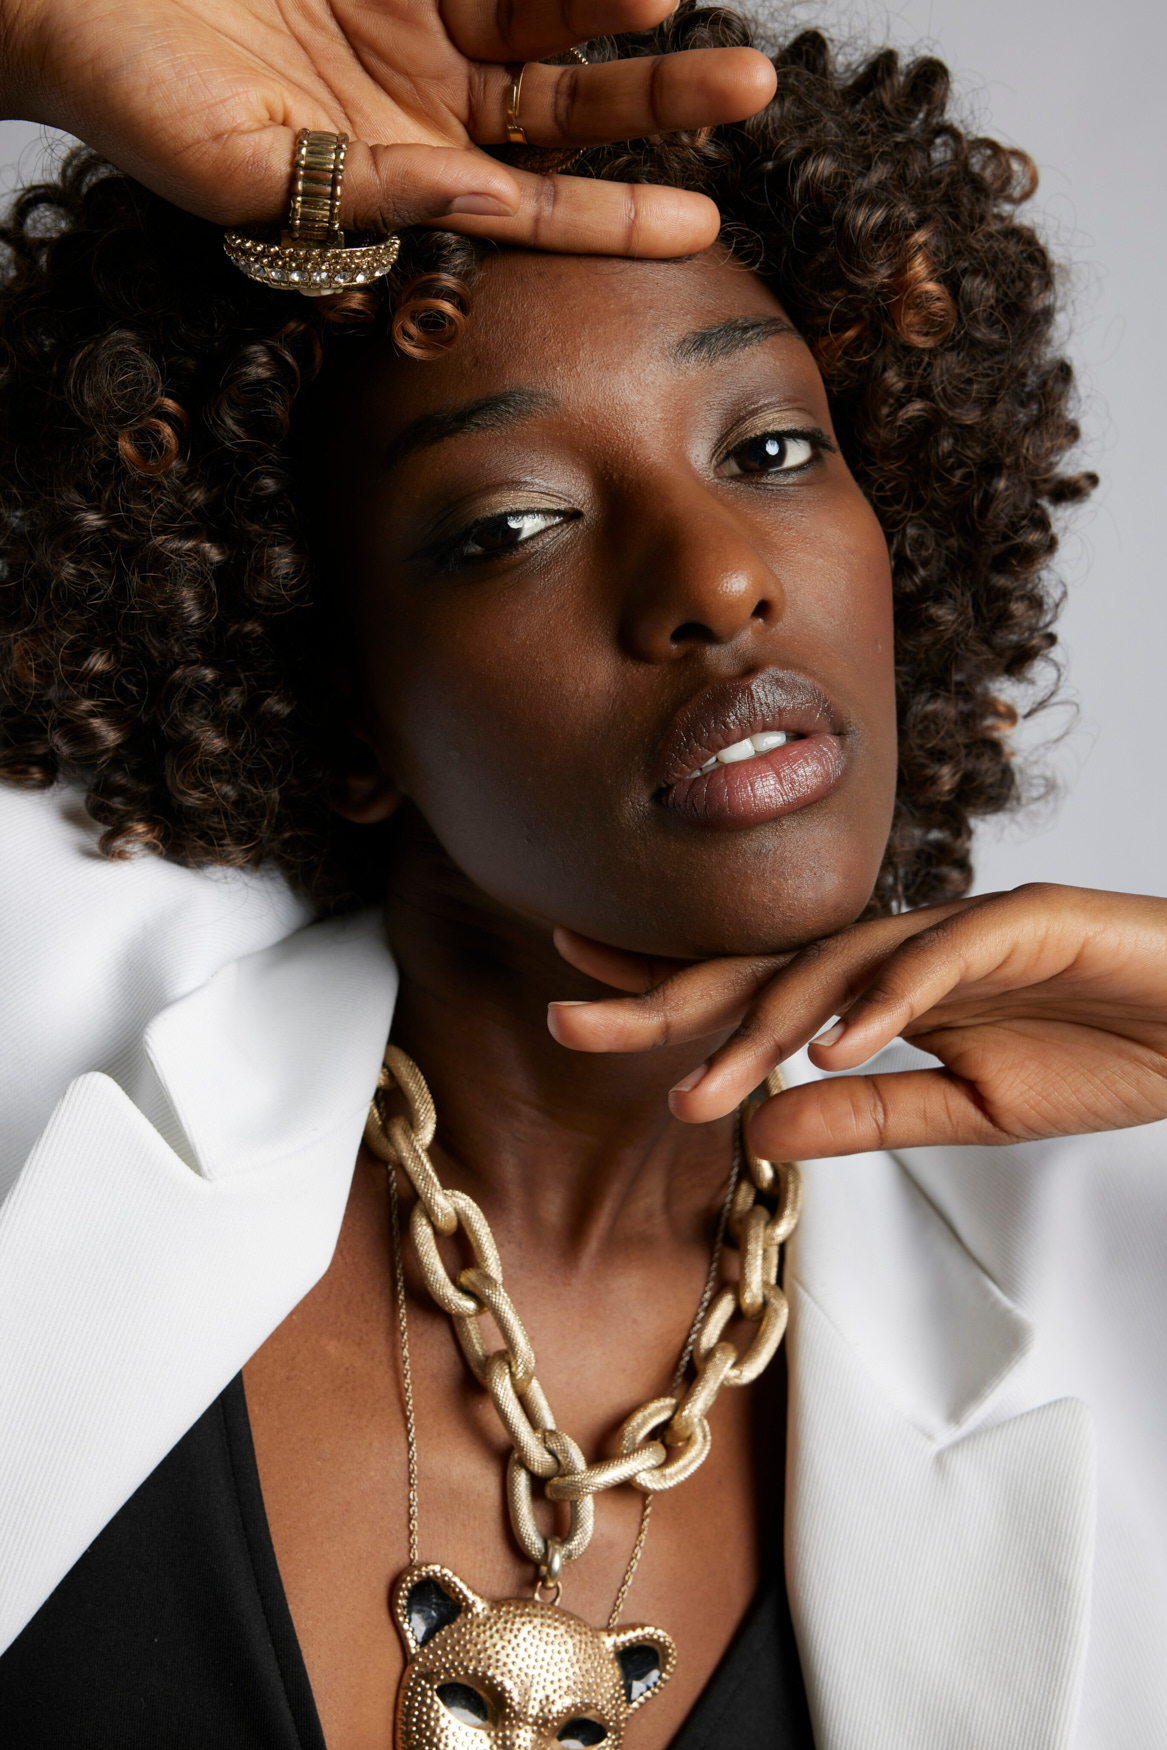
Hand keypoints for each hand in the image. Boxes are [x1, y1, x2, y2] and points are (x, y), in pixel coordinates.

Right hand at [2, 0, 775, 253]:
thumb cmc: (137, 98)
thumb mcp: (251, 175)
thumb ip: (372, 197)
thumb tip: (488, 201)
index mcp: (404, 179)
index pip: (533, 210)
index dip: (615, 220)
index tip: (699, 227)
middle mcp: (429, 101)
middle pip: (570, 108)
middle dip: (658, 101)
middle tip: (748, 91)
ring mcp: (422, 15)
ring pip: (553, 15)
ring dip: (625, 9)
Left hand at [547, 885, 1166, 1156]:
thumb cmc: (1102, 1048)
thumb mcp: (970, 1110)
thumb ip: (869, 1114)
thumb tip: (756, 1130)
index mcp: (883, 988)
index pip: (755, 988)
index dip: (667, 995)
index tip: (578, 1008)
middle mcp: (903, 946)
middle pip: (766, 963)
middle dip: (669, 996)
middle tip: (571, 1023)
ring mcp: (962, 926)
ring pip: (840, 959)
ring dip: (769, 1022)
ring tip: (707, 1083)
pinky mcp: (1029, 918)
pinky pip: (944, 953)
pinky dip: (889, 998)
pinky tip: (839, 1040)